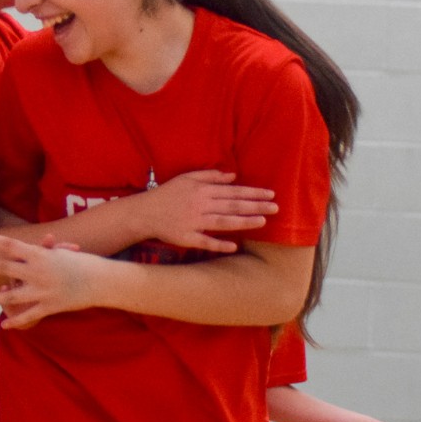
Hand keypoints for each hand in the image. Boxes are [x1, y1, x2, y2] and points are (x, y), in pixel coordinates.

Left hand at [0, 231, 102, 328]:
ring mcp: (43, 291)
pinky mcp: (50, 307)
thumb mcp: (62, 253)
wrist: (102, 282)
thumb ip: (45, 252)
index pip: (12, 245)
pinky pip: (29, 315)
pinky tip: (4, 324)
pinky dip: (17, 321)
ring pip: (12, 297)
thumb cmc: (84, 263)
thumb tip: (36, 246)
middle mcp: (38, 272)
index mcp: (41, 255)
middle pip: (6, 268)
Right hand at [138, 170, 276, 252]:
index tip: (270, 194)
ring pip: (223, 222)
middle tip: (276, 207)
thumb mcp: (187, 178)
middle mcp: (201, 205)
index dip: (253, 193)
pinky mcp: (186, 237)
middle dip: (255, 206)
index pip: (233, 191)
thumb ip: (210, 176)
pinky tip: (233, 246)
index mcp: (203, 190)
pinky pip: (204, 241)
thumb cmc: (168, 193)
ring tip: (262, 222)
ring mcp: (194, 222)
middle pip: (232, 205)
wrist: (145, 212)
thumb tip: (233, 176)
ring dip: (243, 222)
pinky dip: (218, 243)